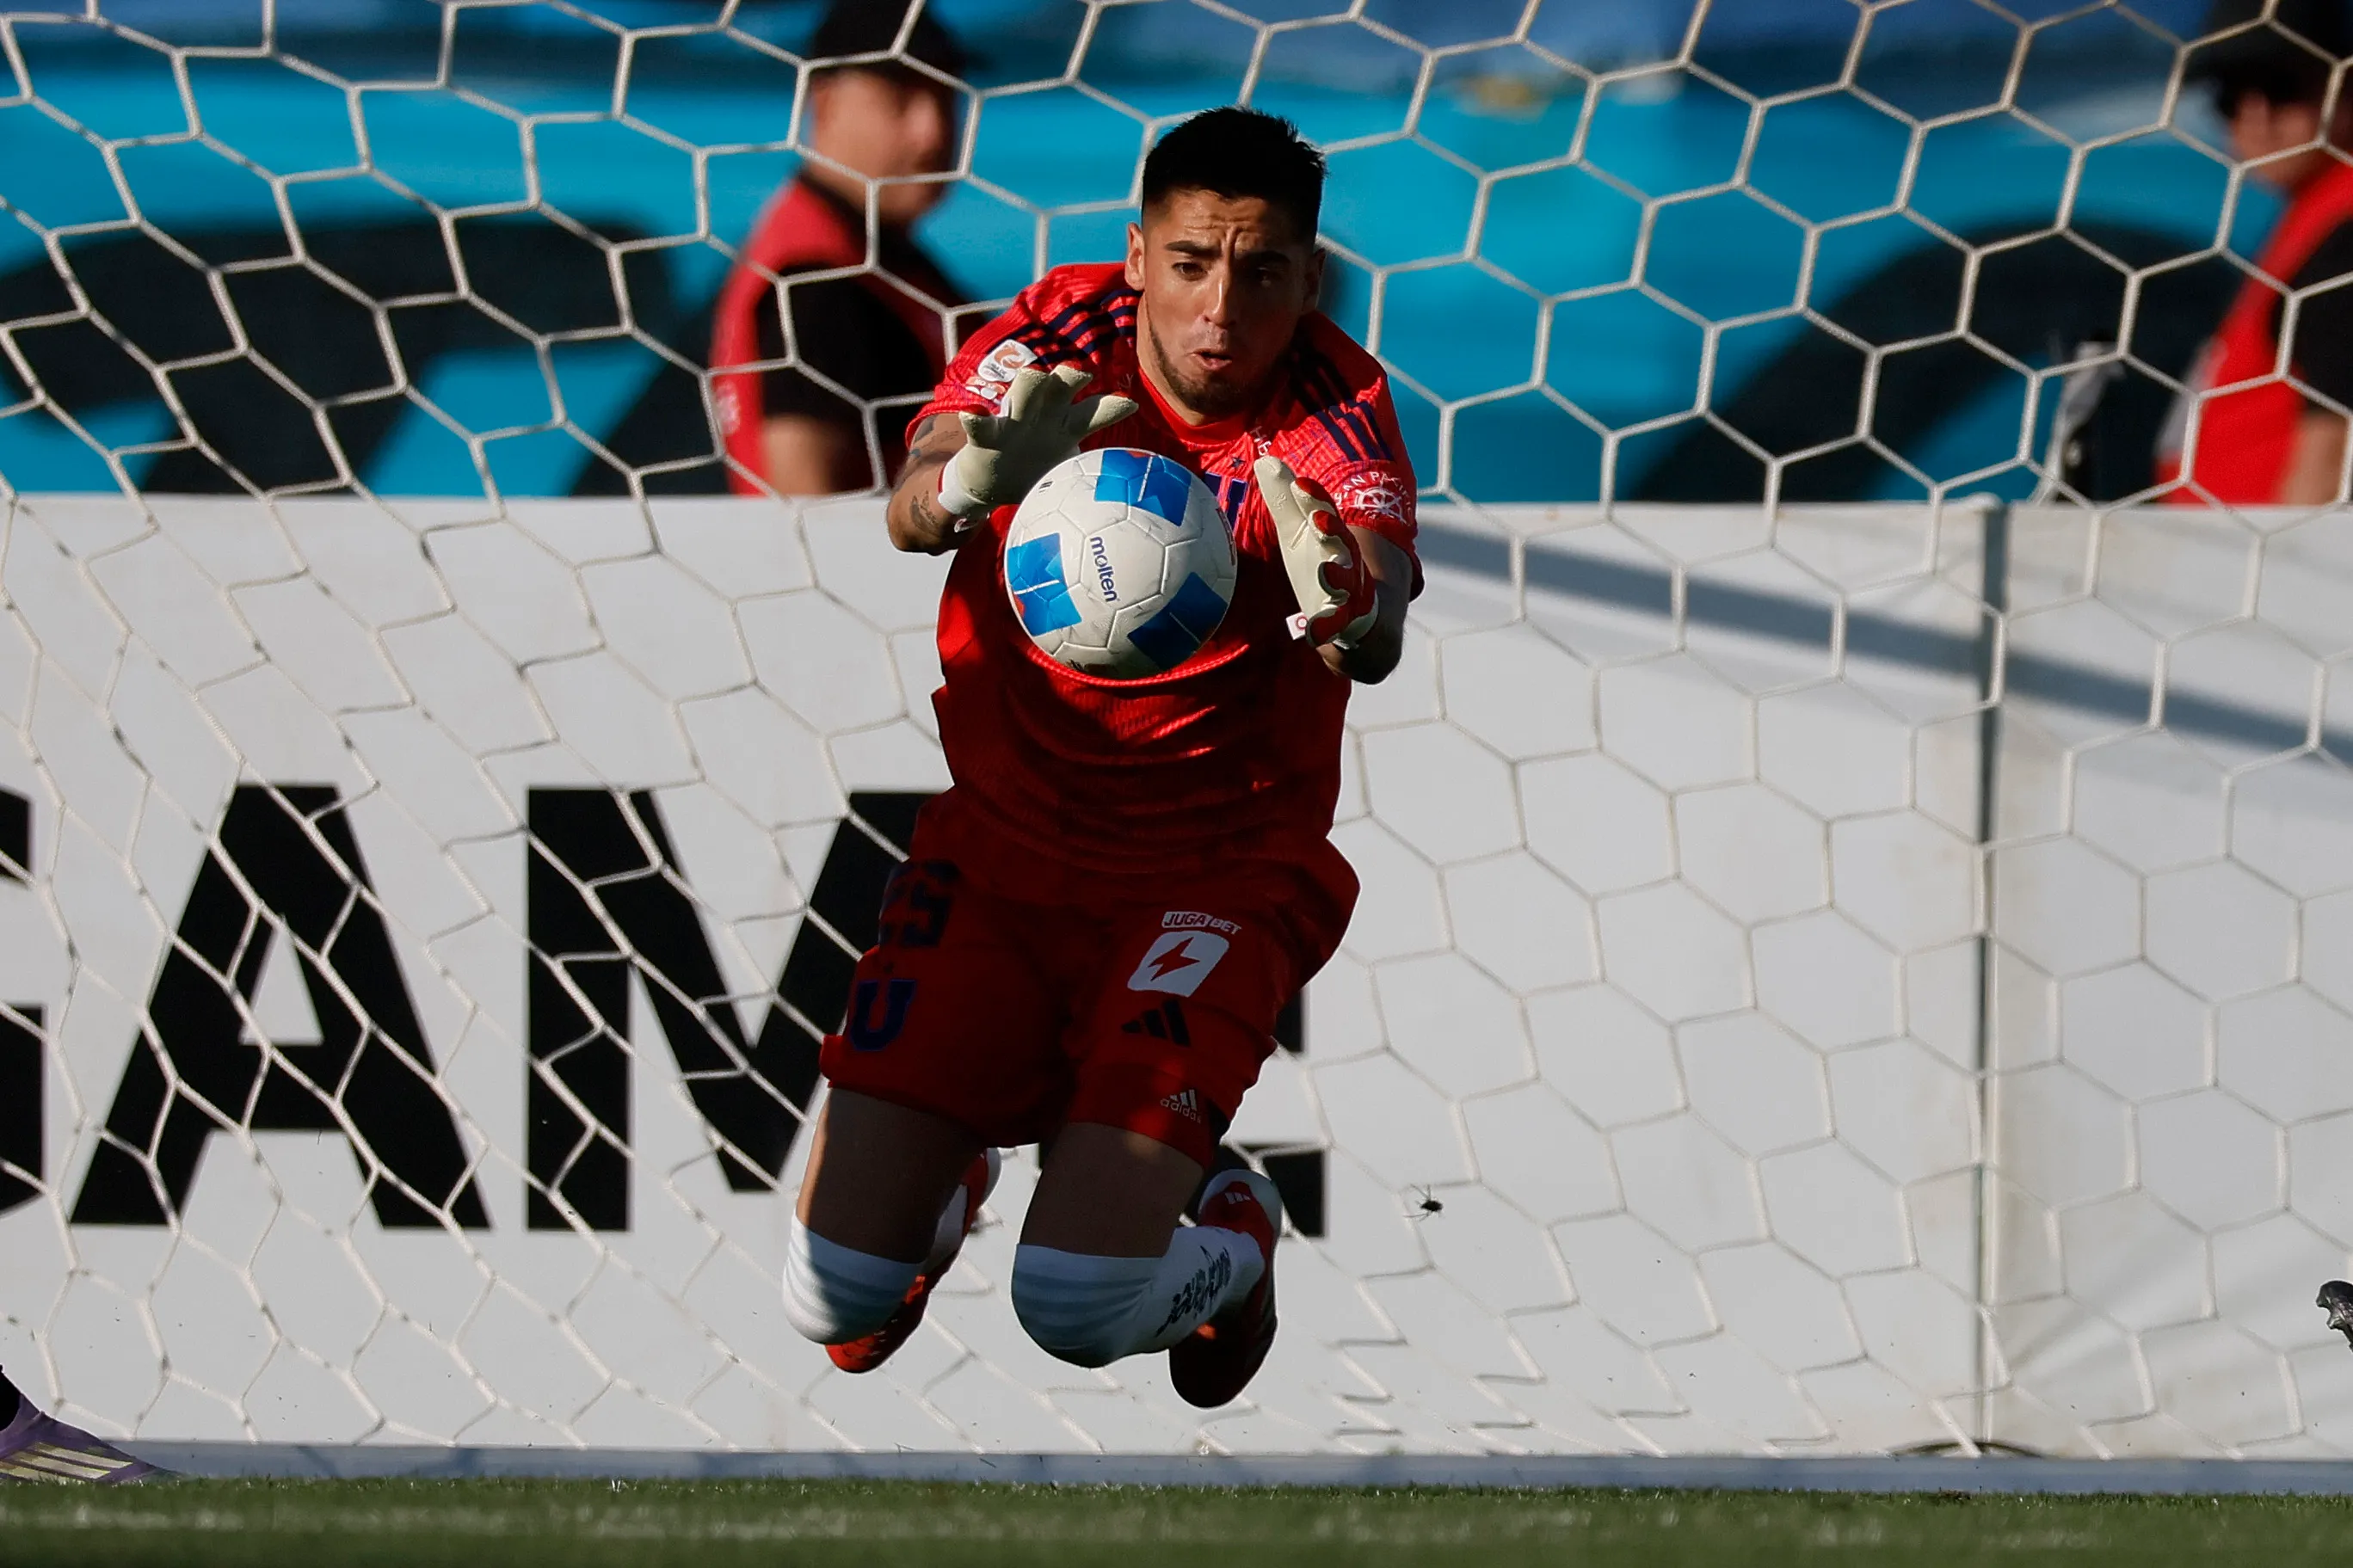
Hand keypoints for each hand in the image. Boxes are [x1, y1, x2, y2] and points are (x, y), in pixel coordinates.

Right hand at [937, 364, 1136, 520]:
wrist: (993, 483)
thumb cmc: (1037, 469)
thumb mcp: (1067, 469)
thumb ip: (1093, 478)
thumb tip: (1133, 507)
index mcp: (1068, 423)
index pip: (1096, 411)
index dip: (1112, 406)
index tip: (1128, 404)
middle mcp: (1045, 412)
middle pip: (1061, 386)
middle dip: (1071, 376)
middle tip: (1081, 373)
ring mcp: (1014, 420)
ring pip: (1023, 392)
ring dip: (1030, 382)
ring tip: (1034, 375)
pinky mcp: (986, 434)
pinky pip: (980, 425)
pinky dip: (976, 419)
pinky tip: (973, 414)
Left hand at [1258, 456, 1377, 648]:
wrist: (1354, 619)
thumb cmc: (1321, 564)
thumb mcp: (1297, 532)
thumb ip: (1283, 499)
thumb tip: (1264, 459)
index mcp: (1331, 536)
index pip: (1324, 512)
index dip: (1313, 499)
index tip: (1299, 485)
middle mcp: (1344, 559)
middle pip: (1342, 542)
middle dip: (1332, 529)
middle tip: (1319, 518)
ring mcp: (1348, 591)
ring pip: (1347, 581)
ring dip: (1338, 576)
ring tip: (1326, 572)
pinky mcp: (1344, 620)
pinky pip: (1337, 624)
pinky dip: (1328, 627)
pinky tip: (1314, 632)